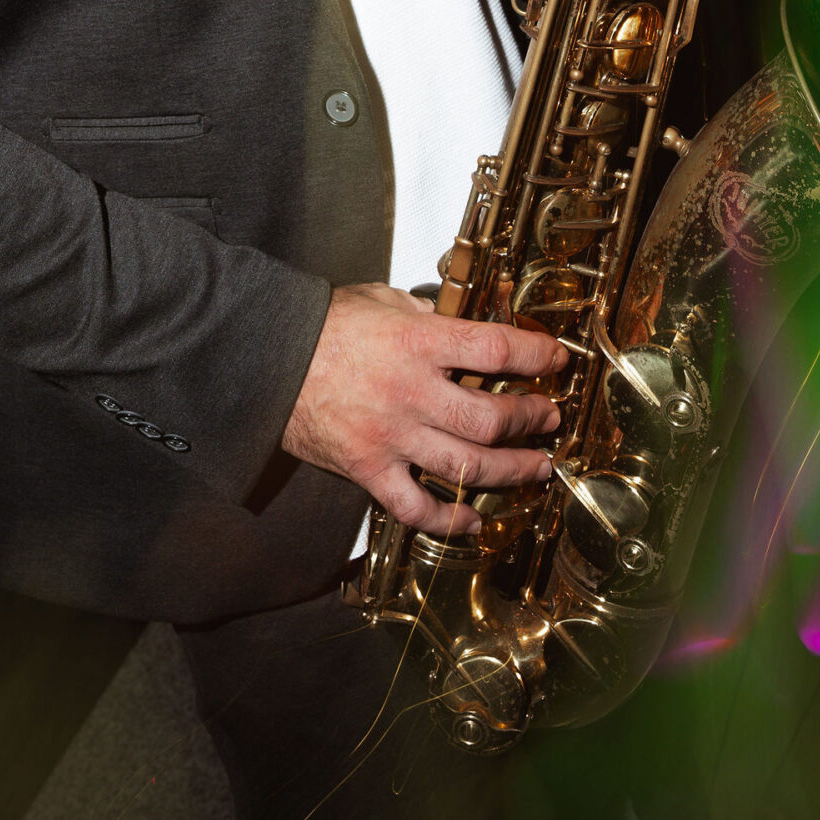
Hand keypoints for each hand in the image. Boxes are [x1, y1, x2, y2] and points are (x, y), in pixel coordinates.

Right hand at [283, 281, 565, 535]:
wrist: (265, 360)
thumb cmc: (322, 327)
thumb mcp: (382, 301)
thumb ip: (429, 314)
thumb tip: (469, 318)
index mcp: (416, 343)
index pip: (494, 347)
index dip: (534, 354)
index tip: (554, 358)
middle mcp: (410, 392)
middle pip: (491, 418)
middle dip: (531, 420)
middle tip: (548, 417)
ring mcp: (390, 436)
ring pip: (466, 466)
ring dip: (511, 470)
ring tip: (535, 468)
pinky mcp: (368, 469)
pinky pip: (416, 507)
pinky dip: (449, 519)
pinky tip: (472, 519)